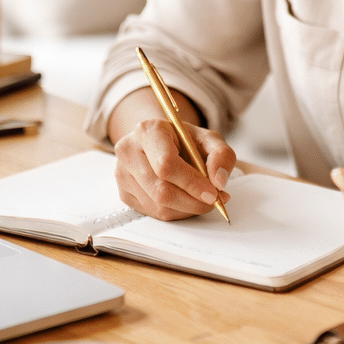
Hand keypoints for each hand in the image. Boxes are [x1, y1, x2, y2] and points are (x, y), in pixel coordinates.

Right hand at [109, 89, 235, 220]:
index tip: (213, 193)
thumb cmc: (182, 139)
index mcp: (148, 131)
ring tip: (202, 199)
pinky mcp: (124, 193)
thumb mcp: (208, 138)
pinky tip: (186, 200)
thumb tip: (219, 181)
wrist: (159, 141)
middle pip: (161, 190)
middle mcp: (129, 151)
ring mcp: (122, 174)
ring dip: (186, 209)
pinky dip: (176, 212)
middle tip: (213, 200)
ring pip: (158, 206)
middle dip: (192, 201)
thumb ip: (221, 155)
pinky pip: (153, 212)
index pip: (166, 164)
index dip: (191, 183)